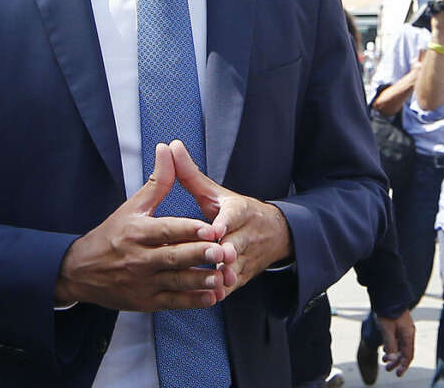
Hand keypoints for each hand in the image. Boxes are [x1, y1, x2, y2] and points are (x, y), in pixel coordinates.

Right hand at [55, 143, 231, 310]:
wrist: (81, 271)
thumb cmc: (111, 235)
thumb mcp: (132, 206)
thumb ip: (157, 181)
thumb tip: (168, 149)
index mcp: (136, 232)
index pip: (166, 230)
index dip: (188, 230)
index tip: (210, 228)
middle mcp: (139, 258)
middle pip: (173, 257)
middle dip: (198, 255)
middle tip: (222, 252)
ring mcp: (143, 282)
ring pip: (176, 281)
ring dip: (200, 280)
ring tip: (221, 276)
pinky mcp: (146, 301)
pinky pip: (173, 302)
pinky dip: (192, 301)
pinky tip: (211, 296)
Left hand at [168, 140, 292, 292]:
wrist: (274, 235)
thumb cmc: (234, 212)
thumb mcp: (215, 193)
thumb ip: (190, 174)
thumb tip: (169, 145)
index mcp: (240, 211)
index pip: (233, 215)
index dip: (224, 223)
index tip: (215, 229)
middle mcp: (246, 234)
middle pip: (236, 243)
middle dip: (227, 252)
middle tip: (217, 258)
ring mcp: (247, 257)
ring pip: (237, 267)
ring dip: (227, 275)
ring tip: (214, 282)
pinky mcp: (245, 276)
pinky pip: (235, 286)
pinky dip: (224, 291)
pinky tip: (211, 297)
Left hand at [376, 311, 414, 376]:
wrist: (387, 296)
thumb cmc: (387, 312)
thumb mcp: (386, 330)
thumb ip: (390, 345)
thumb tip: (392, 360)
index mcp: (408, 335)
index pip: (408, 355)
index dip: (403, 366)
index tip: (397, 373)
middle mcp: (409, 333)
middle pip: (405, 352)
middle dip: (397, 362)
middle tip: (388, 369)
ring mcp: (405, 329)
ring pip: (401, 346)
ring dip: (394, 355)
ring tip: (384, 360)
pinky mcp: (400, 325)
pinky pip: (399, 340)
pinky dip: (393, 347)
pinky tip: (386, 349)